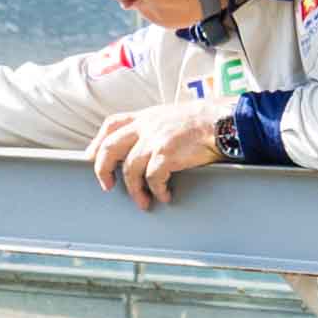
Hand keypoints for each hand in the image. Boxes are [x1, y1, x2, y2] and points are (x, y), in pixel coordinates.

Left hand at [87, 100, 217, 208]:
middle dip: (103, 170)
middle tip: (107, 186)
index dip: (98, 142)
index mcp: (146, 116)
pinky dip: (156, 191)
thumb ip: (155, 128)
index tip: (91, 158)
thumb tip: (144, 148)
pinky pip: (153, 178)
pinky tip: (165, 196)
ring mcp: (155, 139)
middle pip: (110, 147)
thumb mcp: (172, 117)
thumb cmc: (204, 122)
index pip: (112, 124)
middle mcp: (146, 125)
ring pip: (130, 169)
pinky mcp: (167, 154)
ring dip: (134, 190)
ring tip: (143, 201)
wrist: (225, 122)